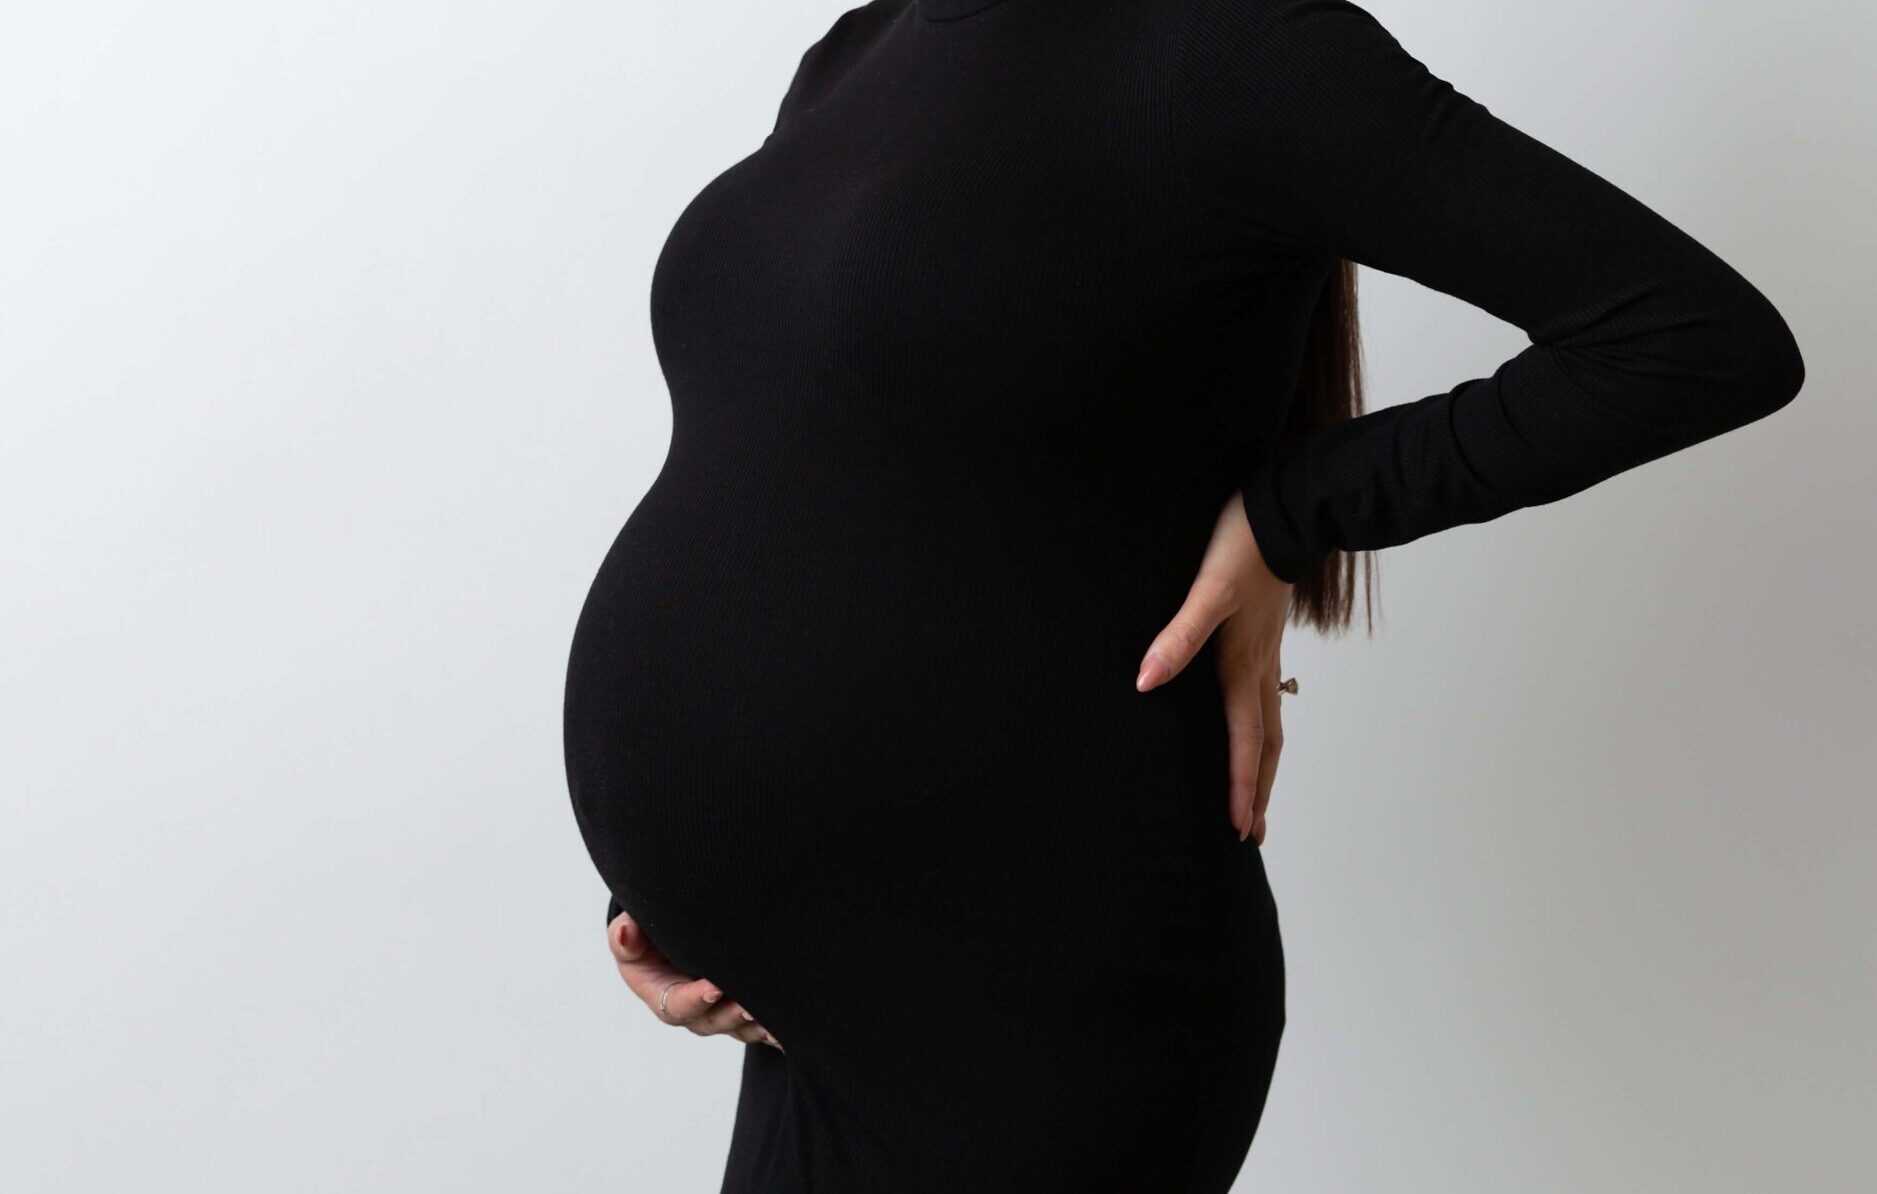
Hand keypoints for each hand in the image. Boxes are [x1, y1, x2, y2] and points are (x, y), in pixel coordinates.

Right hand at [607, 910, 781, 1050]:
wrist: (676, 938)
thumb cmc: (649, 939)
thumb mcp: (630, 937)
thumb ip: (625, 936)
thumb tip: (626, 933)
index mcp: (665, 998)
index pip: (679, 1005)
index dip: (696, 999)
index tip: (714, 988)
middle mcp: (697, 1012)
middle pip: (715, 1021)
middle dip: (734, 1015)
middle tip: (752, 1007)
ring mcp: (724, 1013)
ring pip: (743, 1026)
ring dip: (760, 1025)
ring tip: (777, 1023)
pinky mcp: (748, 1008)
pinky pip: (763, 1023)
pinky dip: (778, 1029)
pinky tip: (794, 1028)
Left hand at [1136, 494, 1292, 844]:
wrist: (1287, 508)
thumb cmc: (1242, 546)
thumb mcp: (1208, 589)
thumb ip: (1179, 635)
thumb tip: (1147, 681)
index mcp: (1243, 664)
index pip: (1244, 740)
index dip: (1240, 785)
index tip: (1237, 829)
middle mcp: (1259, 667)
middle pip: (1265, 745)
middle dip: (1257, 792)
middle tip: (1251, 835)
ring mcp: (1267, 654)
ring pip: (1270, 724)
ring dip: (1263, 766)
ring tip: (1256, 799)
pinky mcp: (1265, 638)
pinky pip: (1266, 699)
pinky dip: (1262, 731)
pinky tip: (1253, 730)